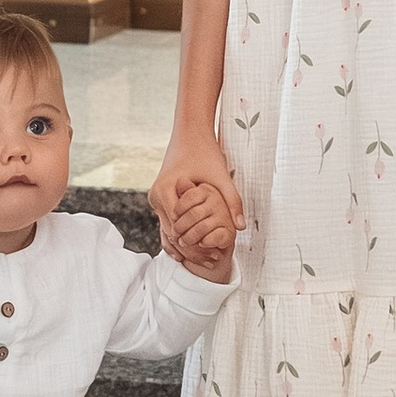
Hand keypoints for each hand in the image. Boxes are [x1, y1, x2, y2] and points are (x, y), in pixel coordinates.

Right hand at [151, 130, 241, 266]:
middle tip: (214, 262)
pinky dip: (183, 236)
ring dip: (187, 246)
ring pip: (169, 232)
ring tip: (209, 259)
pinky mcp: (160, 199)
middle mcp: (156, 197)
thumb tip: (241, 226)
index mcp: (166, 191)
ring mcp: (155, 199)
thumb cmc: (205, 153)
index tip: (216, 255)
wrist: (190, 134)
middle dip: (192, 250)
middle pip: (172, 235)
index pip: (179, 229)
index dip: (197, 245)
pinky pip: (169, 223)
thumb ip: (232, 200)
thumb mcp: (221, 177)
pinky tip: (199, 248)